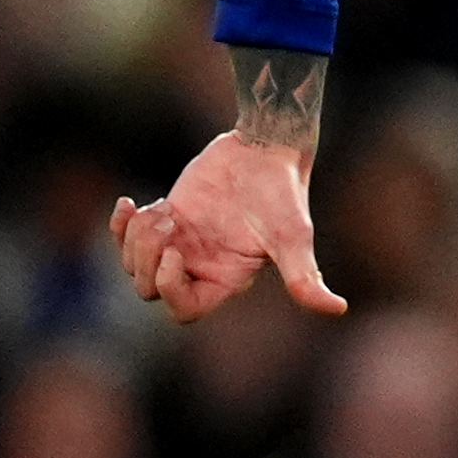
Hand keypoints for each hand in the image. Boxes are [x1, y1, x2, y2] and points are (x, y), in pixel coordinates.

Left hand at [109, 131, 345, 323]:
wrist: (266, 148)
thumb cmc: (284, 193)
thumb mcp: (292, 236)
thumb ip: (304, 276)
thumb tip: (338, 309)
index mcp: (226, 279)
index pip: (183, 309)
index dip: (170, 288)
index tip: (176, 254)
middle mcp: (201, 267)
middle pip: (150, 289)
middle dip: (147, 258)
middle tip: (167, 220)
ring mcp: (182, 243)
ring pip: (135, 264)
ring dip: (136, 238)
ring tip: (162, 208)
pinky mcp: (169, 217)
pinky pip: (128, 236)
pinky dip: (119, 224)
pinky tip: (128, 203)